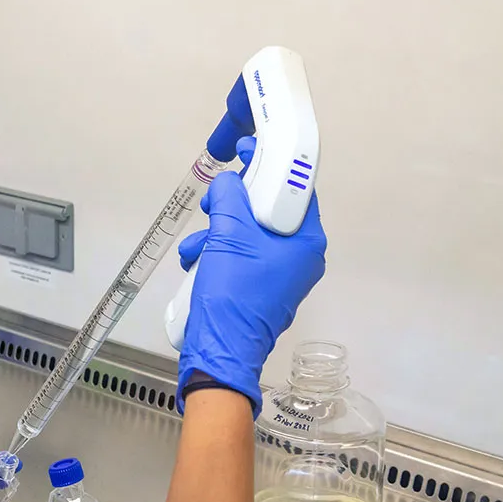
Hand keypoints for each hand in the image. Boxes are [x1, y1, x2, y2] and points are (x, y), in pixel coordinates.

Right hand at [175, 139, 326, 416]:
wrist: (220, 350)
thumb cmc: (233, 293)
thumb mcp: (228, 234)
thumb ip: (229, 196)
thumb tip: (227, 182)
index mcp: (305, 242)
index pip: (295, 188)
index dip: (269, 166)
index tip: (248, 151)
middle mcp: (299, 257)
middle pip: (268, 209)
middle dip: (234, 203)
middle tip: (214, 199)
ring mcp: (278, 275)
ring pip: (247, 232)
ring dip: (217, 230)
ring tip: (199, 242)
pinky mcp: (257, 287)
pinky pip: (238, 255)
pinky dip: (216, 252)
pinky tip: (197, 260)